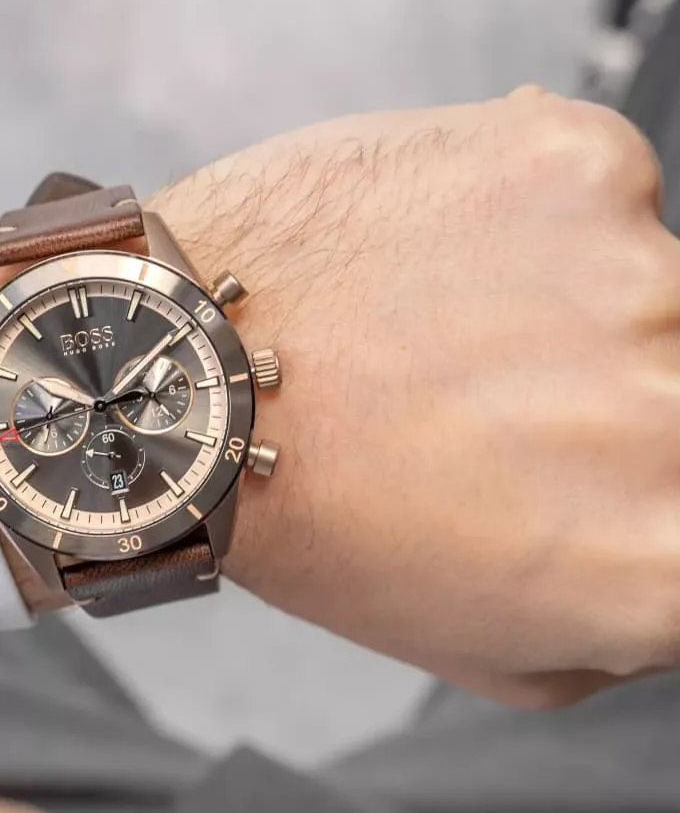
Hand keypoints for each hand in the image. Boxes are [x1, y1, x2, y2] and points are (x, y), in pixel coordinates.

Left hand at [0, 89, 679, 706]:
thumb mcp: (496, 647)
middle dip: (618, 403)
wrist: (183, 385)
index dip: (648, 488)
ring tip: (442, 338)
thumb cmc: (317, 523)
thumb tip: (677, 545)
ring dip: (574, 313)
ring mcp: (640, 276)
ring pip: (655, 290)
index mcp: (673, 556)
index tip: (599, 468)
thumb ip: (633, 615)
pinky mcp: (577, 165)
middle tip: (504, 408)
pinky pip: (604, 195)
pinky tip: (430, 268)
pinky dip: (535, 228)